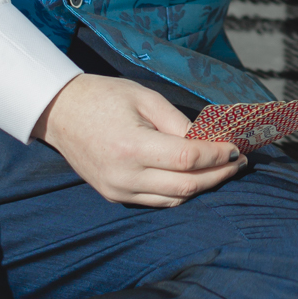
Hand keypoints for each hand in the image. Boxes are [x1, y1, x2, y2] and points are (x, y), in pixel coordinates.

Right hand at [32, 74, 245, 205]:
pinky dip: (181, 192)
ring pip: (175, 199)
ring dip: (203, 186)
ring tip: (223, 170)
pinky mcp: (115, 196)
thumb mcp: (145, 98)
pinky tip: (195, 177)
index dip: (217, 155)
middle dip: (218, 175)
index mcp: (132, 147)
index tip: (236, 148)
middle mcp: (125, 176)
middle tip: (239, 162)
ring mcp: (118, 191)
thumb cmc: (103, 97)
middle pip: (186, 185)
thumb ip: (178, 123)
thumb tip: (210, 142)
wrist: (59, 112)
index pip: (188, 159)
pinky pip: (158, 201)